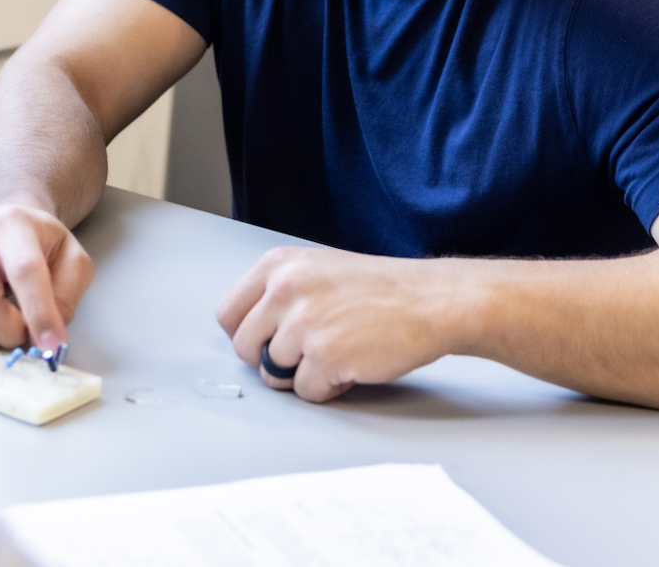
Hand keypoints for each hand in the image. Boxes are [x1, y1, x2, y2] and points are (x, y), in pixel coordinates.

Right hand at [0, 204, 93, 352]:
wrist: (2, 224)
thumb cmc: (36, 245)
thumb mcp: (70, 259)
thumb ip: (66, 296)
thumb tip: (46, 338)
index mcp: (10, 227)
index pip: (25, 273)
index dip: (40, 316)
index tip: (52, 349)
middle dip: (5, 333)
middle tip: (18, 334)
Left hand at [215, 247, 462, 401]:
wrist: (430, 300)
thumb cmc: (380, 289)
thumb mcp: (318, 270)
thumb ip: (279, 293)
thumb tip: (250, 329)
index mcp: (278, 266)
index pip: (228, 312)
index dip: (246, 334)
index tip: (264, 340)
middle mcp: (285, 290)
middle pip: (244, 348)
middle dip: (270, 359)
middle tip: (303, 354)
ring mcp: (304, 324)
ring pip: (273, 374)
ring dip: (302, 374)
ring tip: (335, 353)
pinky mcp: (325, 356)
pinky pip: (305, 392)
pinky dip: (327, 388)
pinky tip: (349, 366)